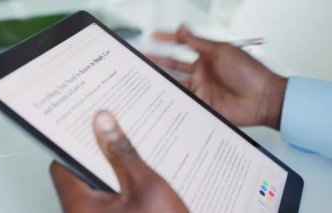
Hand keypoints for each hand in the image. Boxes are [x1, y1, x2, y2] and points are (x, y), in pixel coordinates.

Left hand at [50, 111, 187, 212]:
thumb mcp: (147, 187)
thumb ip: (123, 153)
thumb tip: (103, 123)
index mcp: (80, 208)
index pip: (63, 165)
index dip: (74, 143)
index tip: (89, 127)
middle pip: (80, 175)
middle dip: (99, 155)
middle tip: (115, 137)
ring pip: (96, 187)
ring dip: (112, 170)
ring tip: (130, 157)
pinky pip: (108, 200)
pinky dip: (120, 186)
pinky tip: (138, 180)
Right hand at [147, 25, 286, 128]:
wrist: (263, 98)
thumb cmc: (248, 72)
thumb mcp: (222, 51)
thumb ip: (198, 42)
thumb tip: (182, 28)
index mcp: (207, 57)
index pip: (183, 45)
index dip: (168, 40)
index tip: (154, 36)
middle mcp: (202, 72)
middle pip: (175, 66)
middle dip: (159, 62)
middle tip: (144, 59)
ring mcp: (201, 89)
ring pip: (176, 84)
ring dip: (163, 81)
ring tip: (147, 78)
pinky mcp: (202, 105)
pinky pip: (184, 102)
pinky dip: (173, 101)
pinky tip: (163, 98)